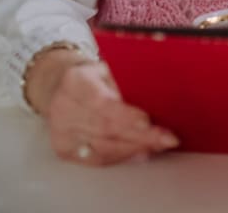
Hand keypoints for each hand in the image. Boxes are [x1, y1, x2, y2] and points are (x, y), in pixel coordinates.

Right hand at [27, 50, 178, 165]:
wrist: (60, 87)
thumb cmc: (93, 76)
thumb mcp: (108, 68)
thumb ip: (125, 81)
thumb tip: (157, 97)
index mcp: (75, 81)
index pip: (101, 102)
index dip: (125, 115)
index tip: (147, 121)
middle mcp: (63, 108)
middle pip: (106, 128)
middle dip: (140, 135)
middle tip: (167, 138)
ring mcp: (61, 131)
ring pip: (104, 146)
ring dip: (136, 147)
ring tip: (160, 145)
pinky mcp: (64, 149)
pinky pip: (97, 158)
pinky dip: (122, 156)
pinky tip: (141, 152)